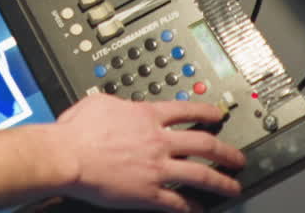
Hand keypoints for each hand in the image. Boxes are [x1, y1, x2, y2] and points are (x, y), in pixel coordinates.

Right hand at [55, 96, 245, 212]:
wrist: (67, 155)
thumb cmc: (77, 130)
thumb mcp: (100, 102)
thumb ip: (120, 104)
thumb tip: (122, 104)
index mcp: (147, 116)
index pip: (187, 111)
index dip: (207, 113)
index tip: (218, 116)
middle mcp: (158, 141)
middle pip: (204, 144)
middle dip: (226, 152)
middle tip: (237, 157)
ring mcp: (156, 168)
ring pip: (200, 174)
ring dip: (221, 181)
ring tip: (233, 186)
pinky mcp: (148, 193)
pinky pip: (177, 201)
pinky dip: (191, 207)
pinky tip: (199, 209)